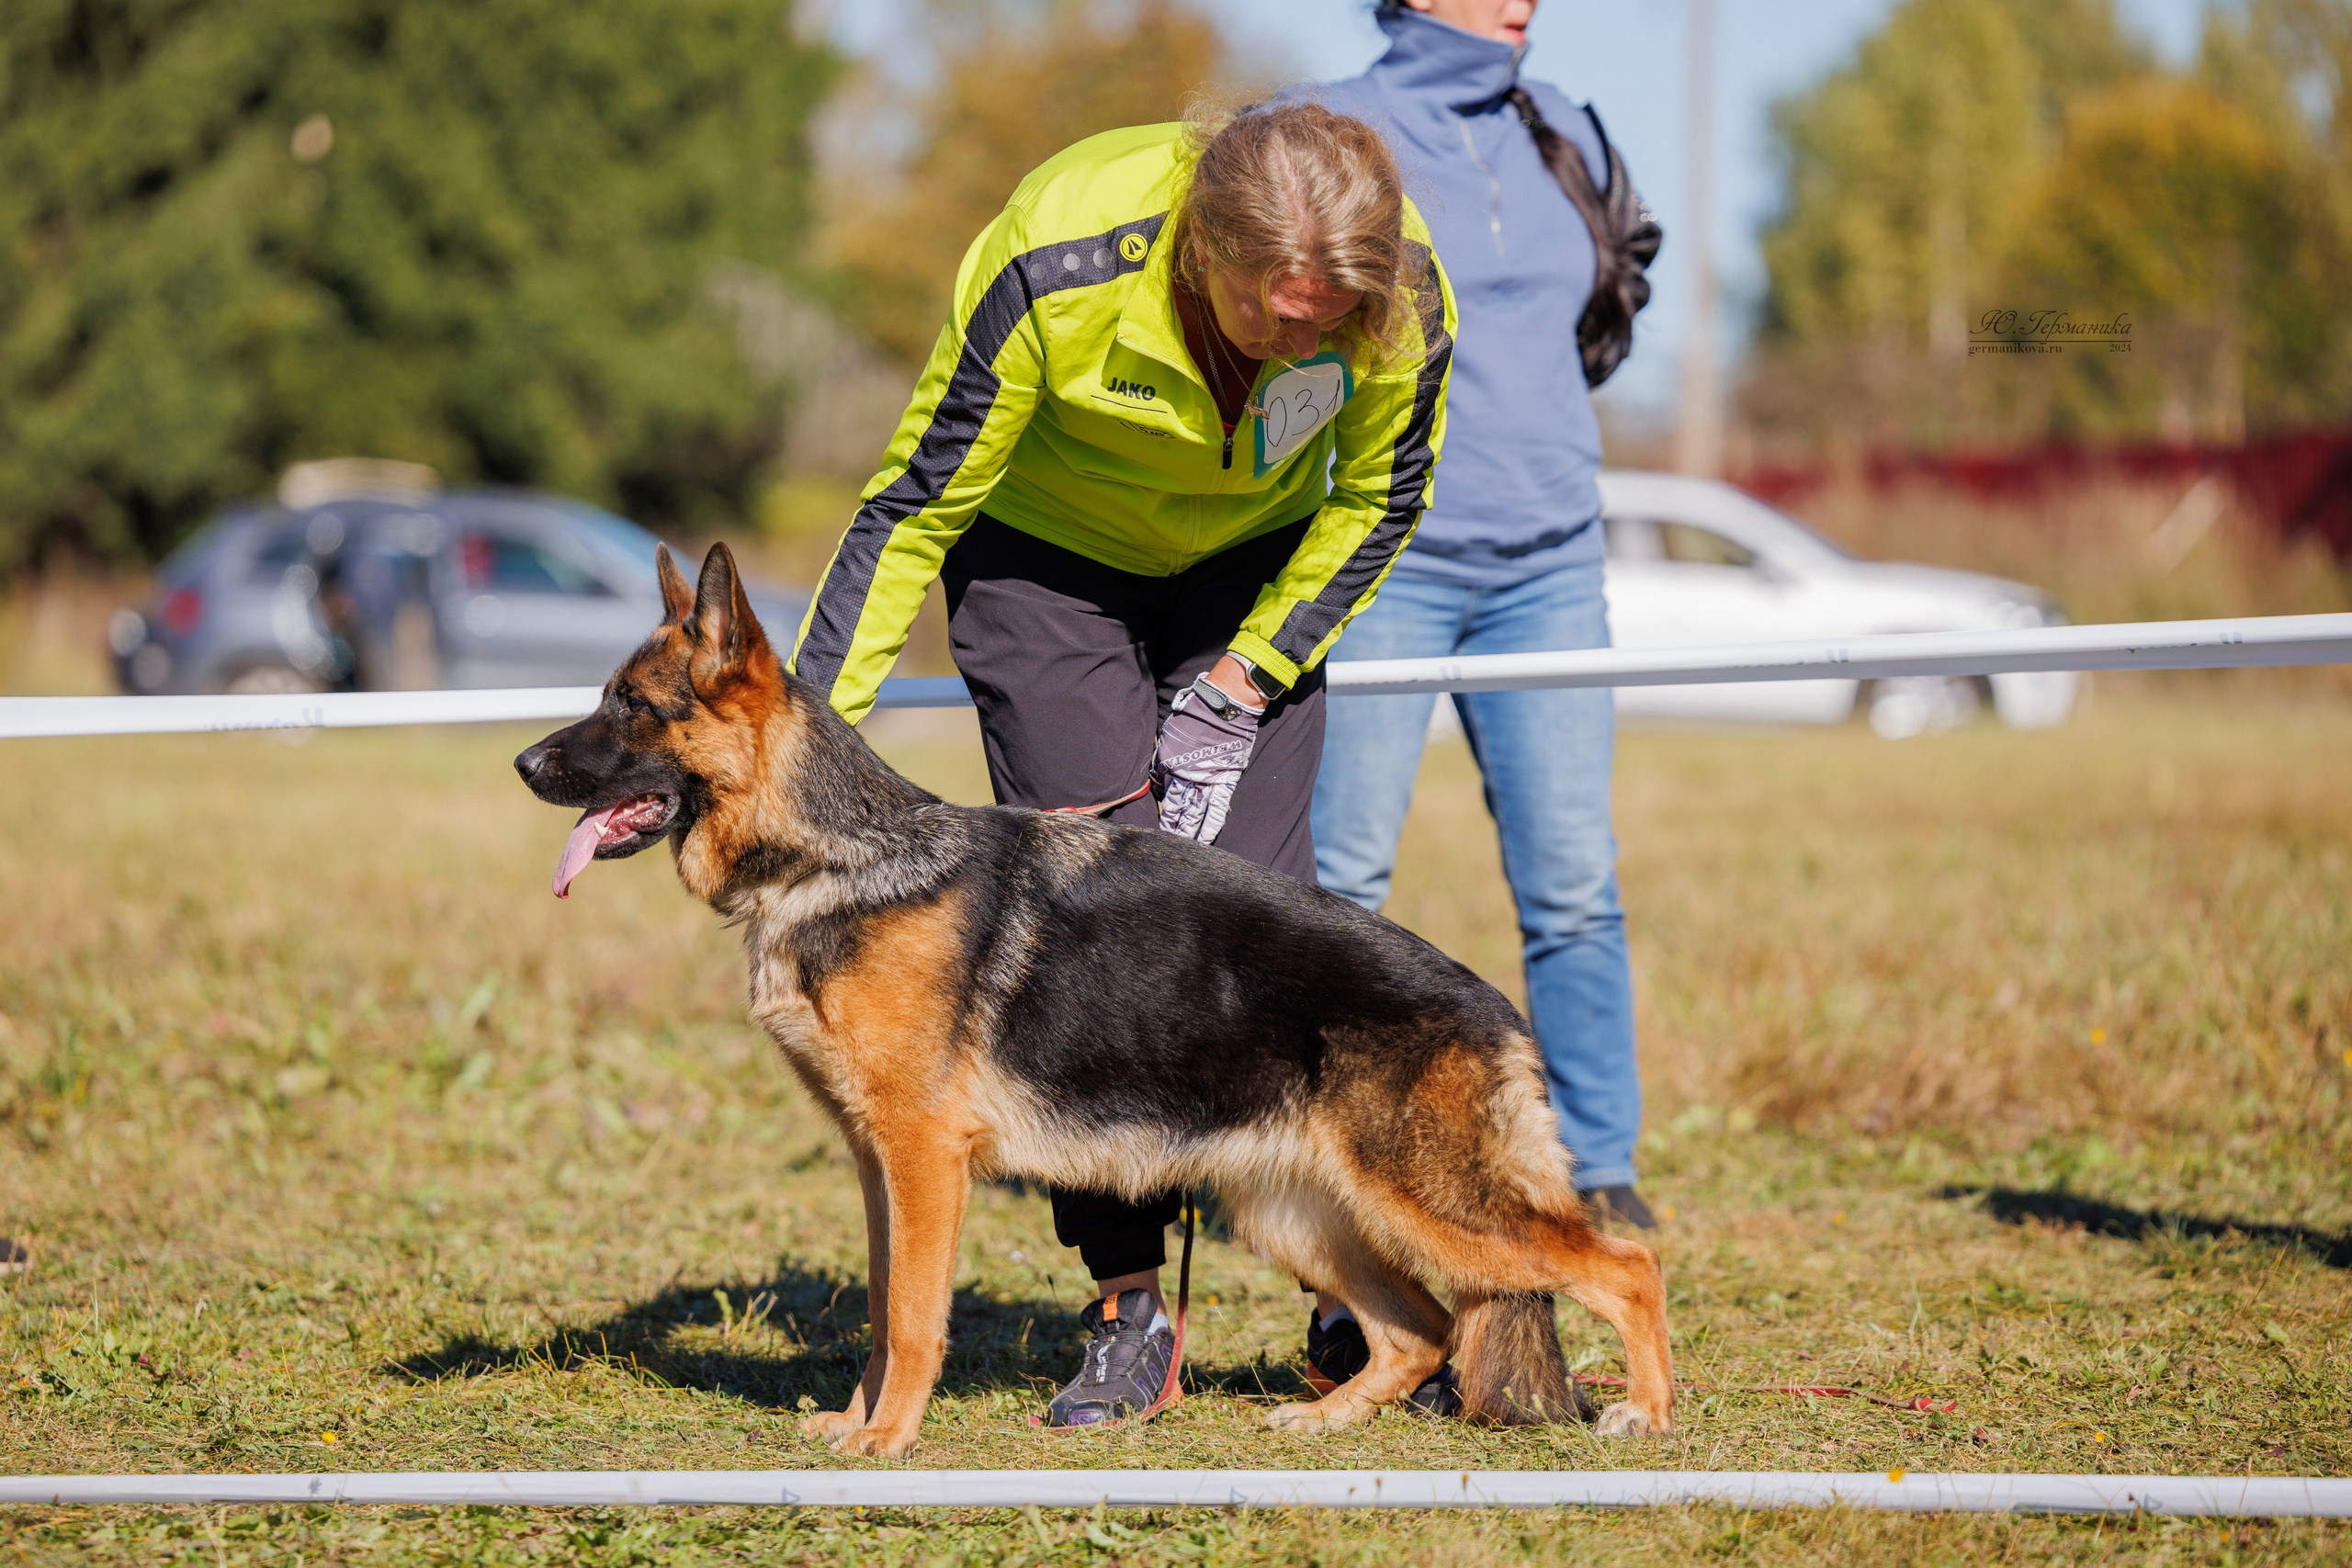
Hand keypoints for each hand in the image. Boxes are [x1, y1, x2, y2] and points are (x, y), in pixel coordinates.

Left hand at [1152, 676, 1261, 844]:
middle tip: (1167, 845)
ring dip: (1189, 832)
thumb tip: (1160, 778)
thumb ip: (1164, 758)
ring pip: (1195, 813)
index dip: (1162, 813)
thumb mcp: (1170, 735)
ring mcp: (1206, 781)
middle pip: (1177, 808)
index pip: (1163, 795)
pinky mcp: (1225, 782)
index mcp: (1170, 765)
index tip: (1157, 826)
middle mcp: (1186, 777)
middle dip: (1172, 828)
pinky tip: (1206, 840)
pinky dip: (1211, 826)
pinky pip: (1217, 809)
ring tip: (1184, 848)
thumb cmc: (1194, 716)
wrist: (1222, 708)